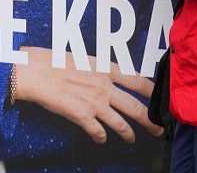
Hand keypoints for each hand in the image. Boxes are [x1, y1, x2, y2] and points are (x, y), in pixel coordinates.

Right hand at [13, 47, 162, 143]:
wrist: (36, 72)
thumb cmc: (54, 61)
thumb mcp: (83, 58)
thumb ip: (100, 69)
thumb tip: (110, 77)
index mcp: (106, 69)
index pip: (138, 81)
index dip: (153, 93)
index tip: (160, 100)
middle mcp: (105, 87)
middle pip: (137, 107)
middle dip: (151, 121)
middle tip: (158, 129)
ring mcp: (95, 103)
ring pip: (122, 124)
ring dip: (130, 134)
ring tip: (132, 139)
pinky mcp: (83, 117)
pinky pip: (99, 132)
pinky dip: (102, 138)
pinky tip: (102, 139)